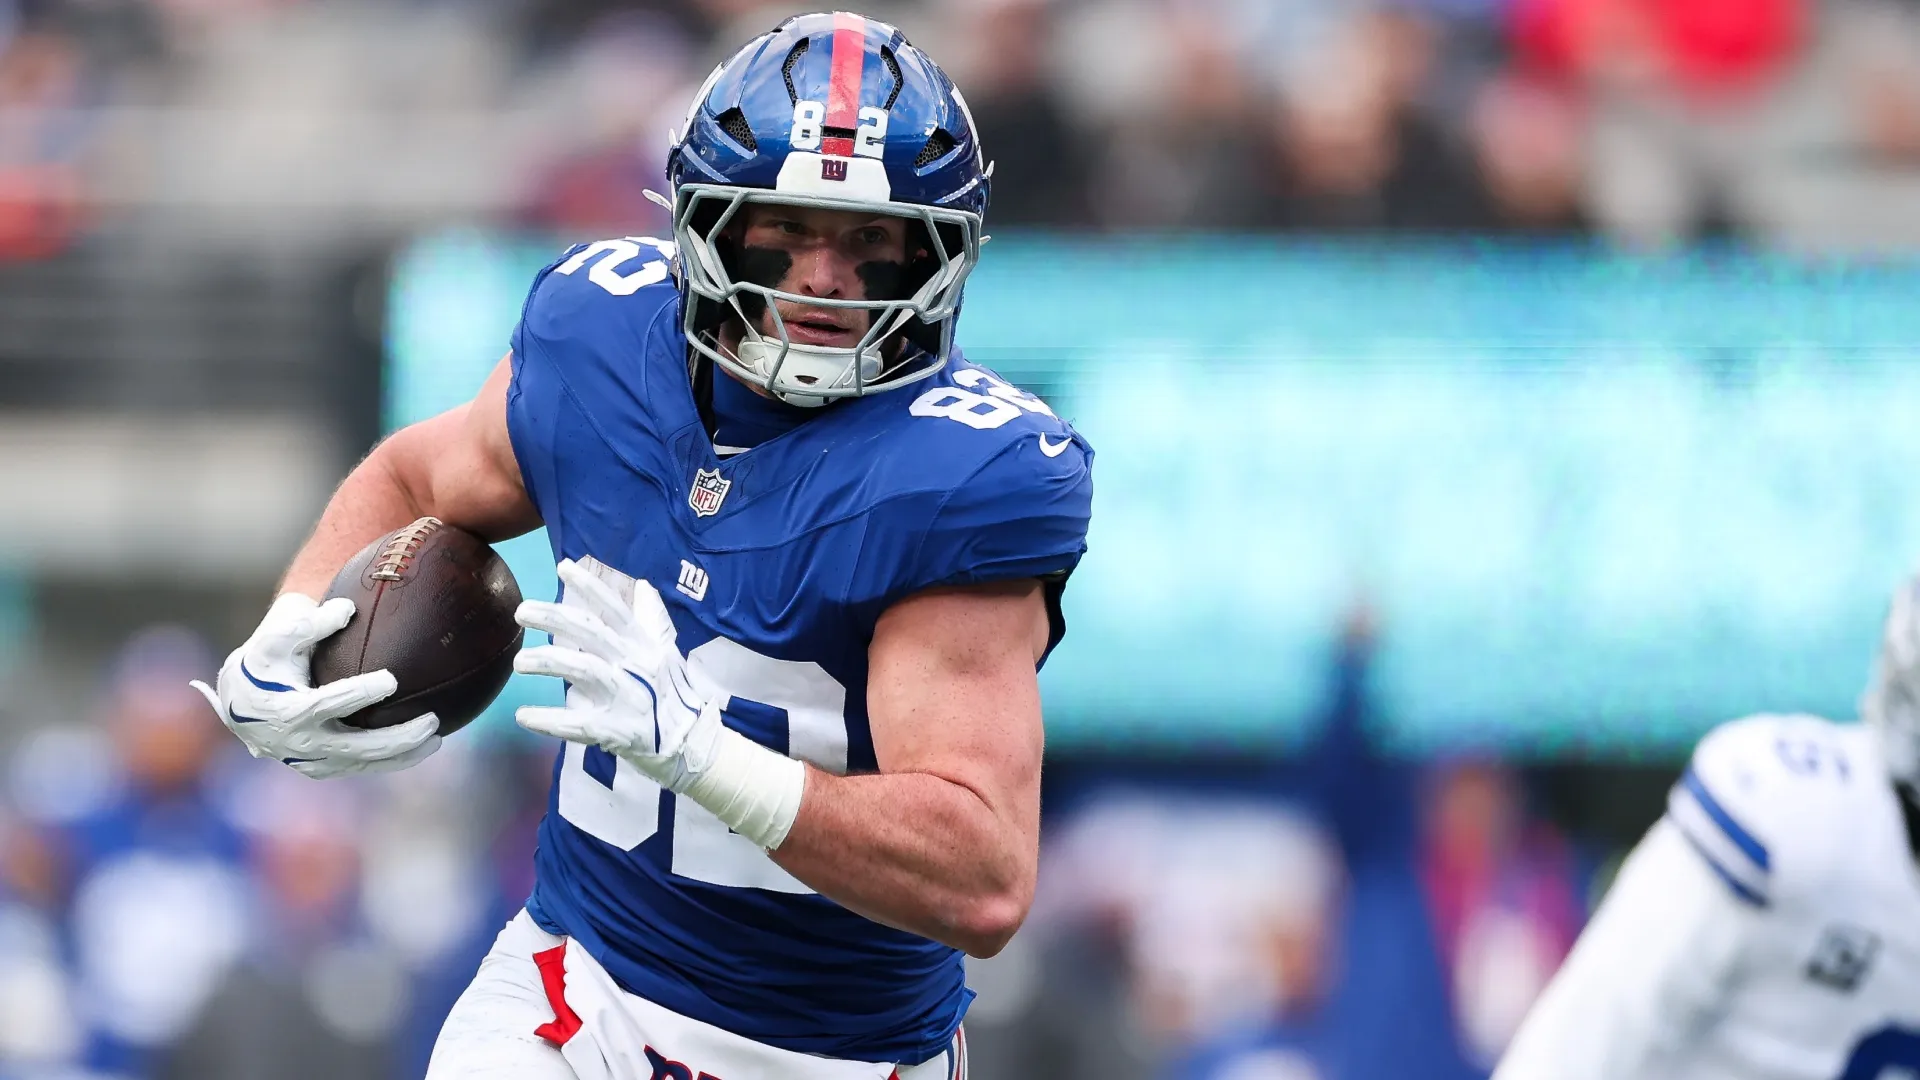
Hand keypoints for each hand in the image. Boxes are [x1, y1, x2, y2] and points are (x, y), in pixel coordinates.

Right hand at [191, 594, 440, 779]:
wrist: (240, 698)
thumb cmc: (265, 659)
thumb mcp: (278, 634)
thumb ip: (310, 623)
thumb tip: (348, 609)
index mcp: (284, 710)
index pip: (326, 704)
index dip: (358, 693)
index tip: (392, 678)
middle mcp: (297, 743)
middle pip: (354, 747)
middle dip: (396, 738)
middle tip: (432, 721)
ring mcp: (310, 760)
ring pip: (362, 763)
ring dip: (402, 755)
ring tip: (437, 738)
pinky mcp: (321, 767)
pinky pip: (360, 766)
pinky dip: (391, 761)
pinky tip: (422, 747)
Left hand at [511, 560, 723, 791]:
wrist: (692, 744)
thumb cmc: (673, 696)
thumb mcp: (666, 654)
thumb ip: (652, 620)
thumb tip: (643, 586)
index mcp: (645, 646)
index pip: (616, 610)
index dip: (592, 588)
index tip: (563, 567)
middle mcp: (637, 666)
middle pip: (593, 634)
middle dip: (555, 618)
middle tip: (521, 611)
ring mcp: (629, 698)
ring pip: (586, 671)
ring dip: (549, 662)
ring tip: (518, 662)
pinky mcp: (619, 731)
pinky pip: (579, 724)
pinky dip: (550, 721)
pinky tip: (524, 716)